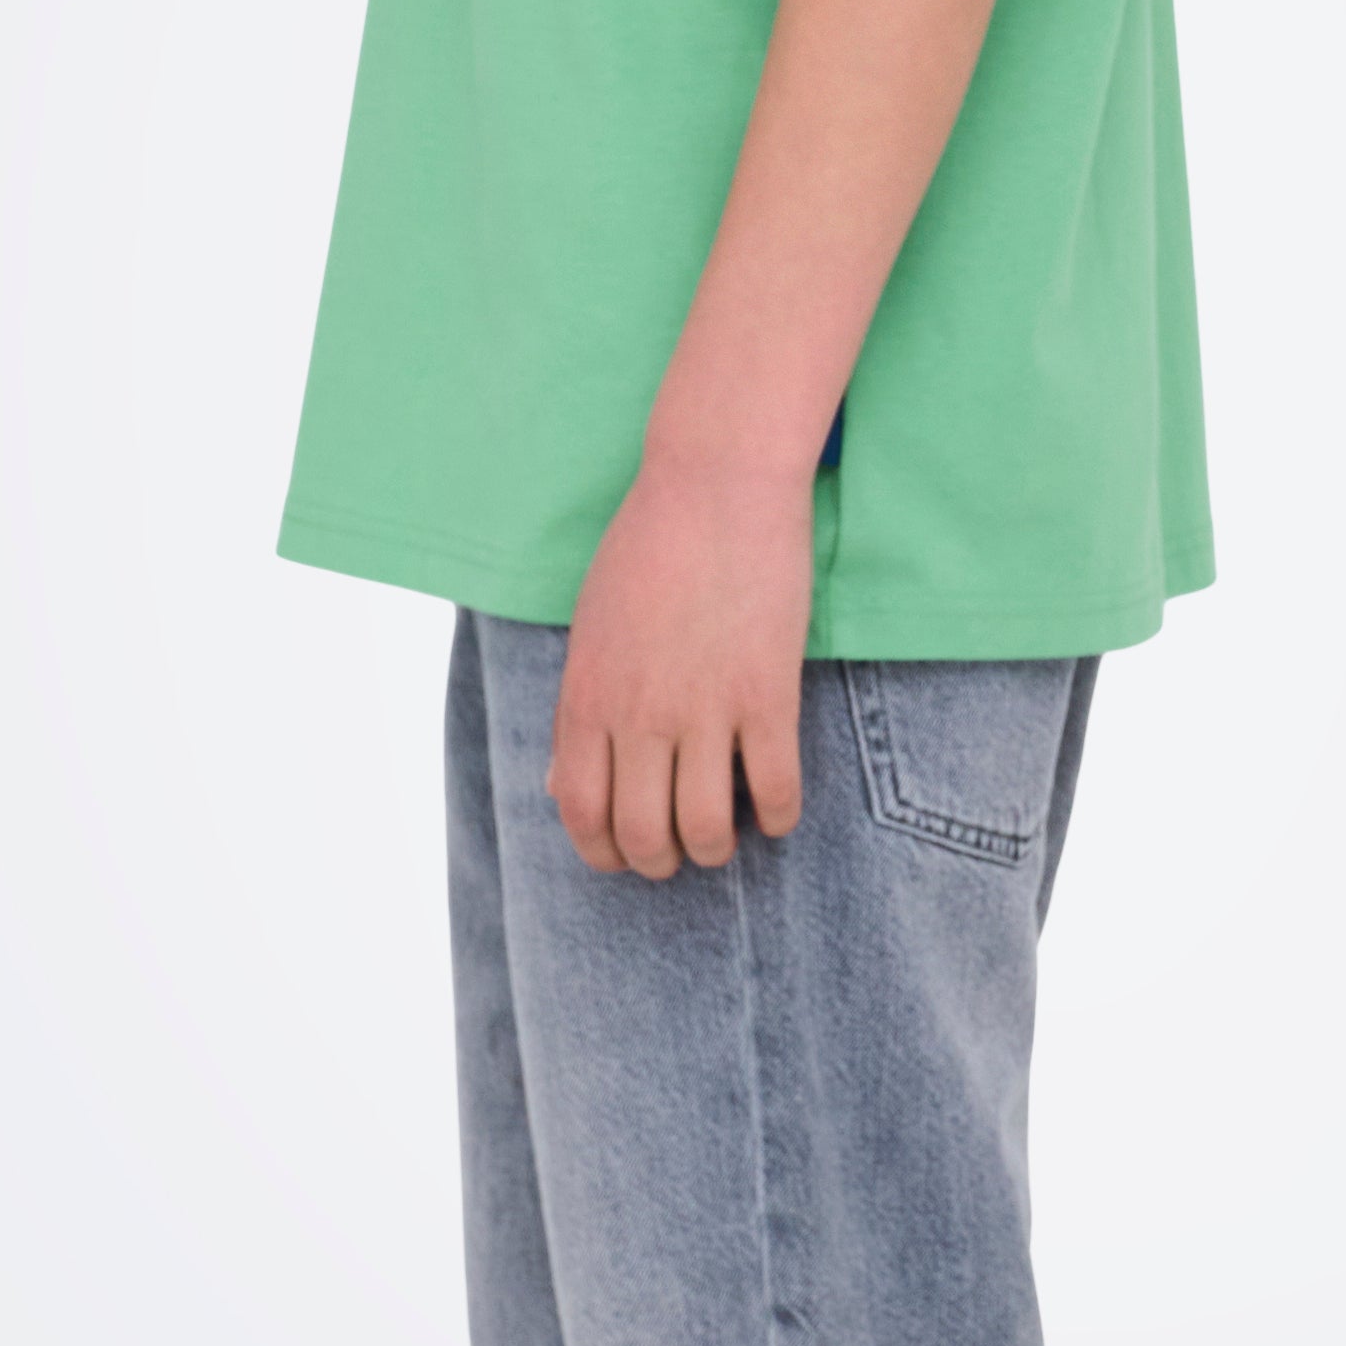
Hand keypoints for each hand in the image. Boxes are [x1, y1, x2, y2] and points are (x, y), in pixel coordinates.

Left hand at [550, 447, 811, 875]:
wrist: (715, 484)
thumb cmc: (648, 544)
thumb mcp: (590, 627)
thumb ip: (582, 704)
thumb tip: (568, 777)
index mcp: (586, 698)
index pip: (581, 811)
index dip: (602, 851)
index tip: (622, 855)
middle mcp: (638, 716)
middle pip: (642, 835)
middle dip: (659, 862)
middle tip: (678, 853)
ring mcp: (704, 708)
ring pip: (706, 827)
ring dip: (716, 849)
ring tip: (727, 837)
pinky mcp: (766, 694)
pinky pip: (774, 789)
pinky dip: (777, 817)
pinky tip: (777, 812)